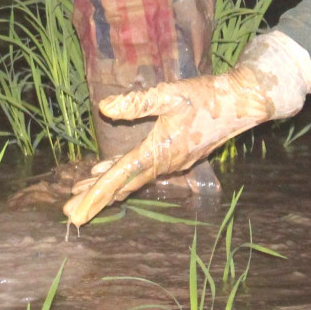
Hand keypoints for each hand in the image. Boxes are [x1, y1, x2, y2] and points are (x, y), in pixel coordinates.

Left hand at [62, 68, 275, 224]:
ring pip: (131, 179)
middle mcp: (163, 164)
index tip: (76, 213)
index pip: (120, 178)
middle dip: (95, 200)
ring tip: (78, 195)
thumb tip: (104, 108)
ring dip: (106, 188)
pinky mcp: (174, 155)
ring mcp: (170, 162)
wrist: (241, 103)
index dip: (95, 195)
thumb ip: (138, 102)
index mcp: (159, 152)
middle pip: (122, 186)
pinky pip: (141, 170)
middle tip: (69, 215)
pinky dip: (121, 174)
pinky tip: (104, 171)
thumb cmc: (206, 97)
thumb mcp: (171, 94)